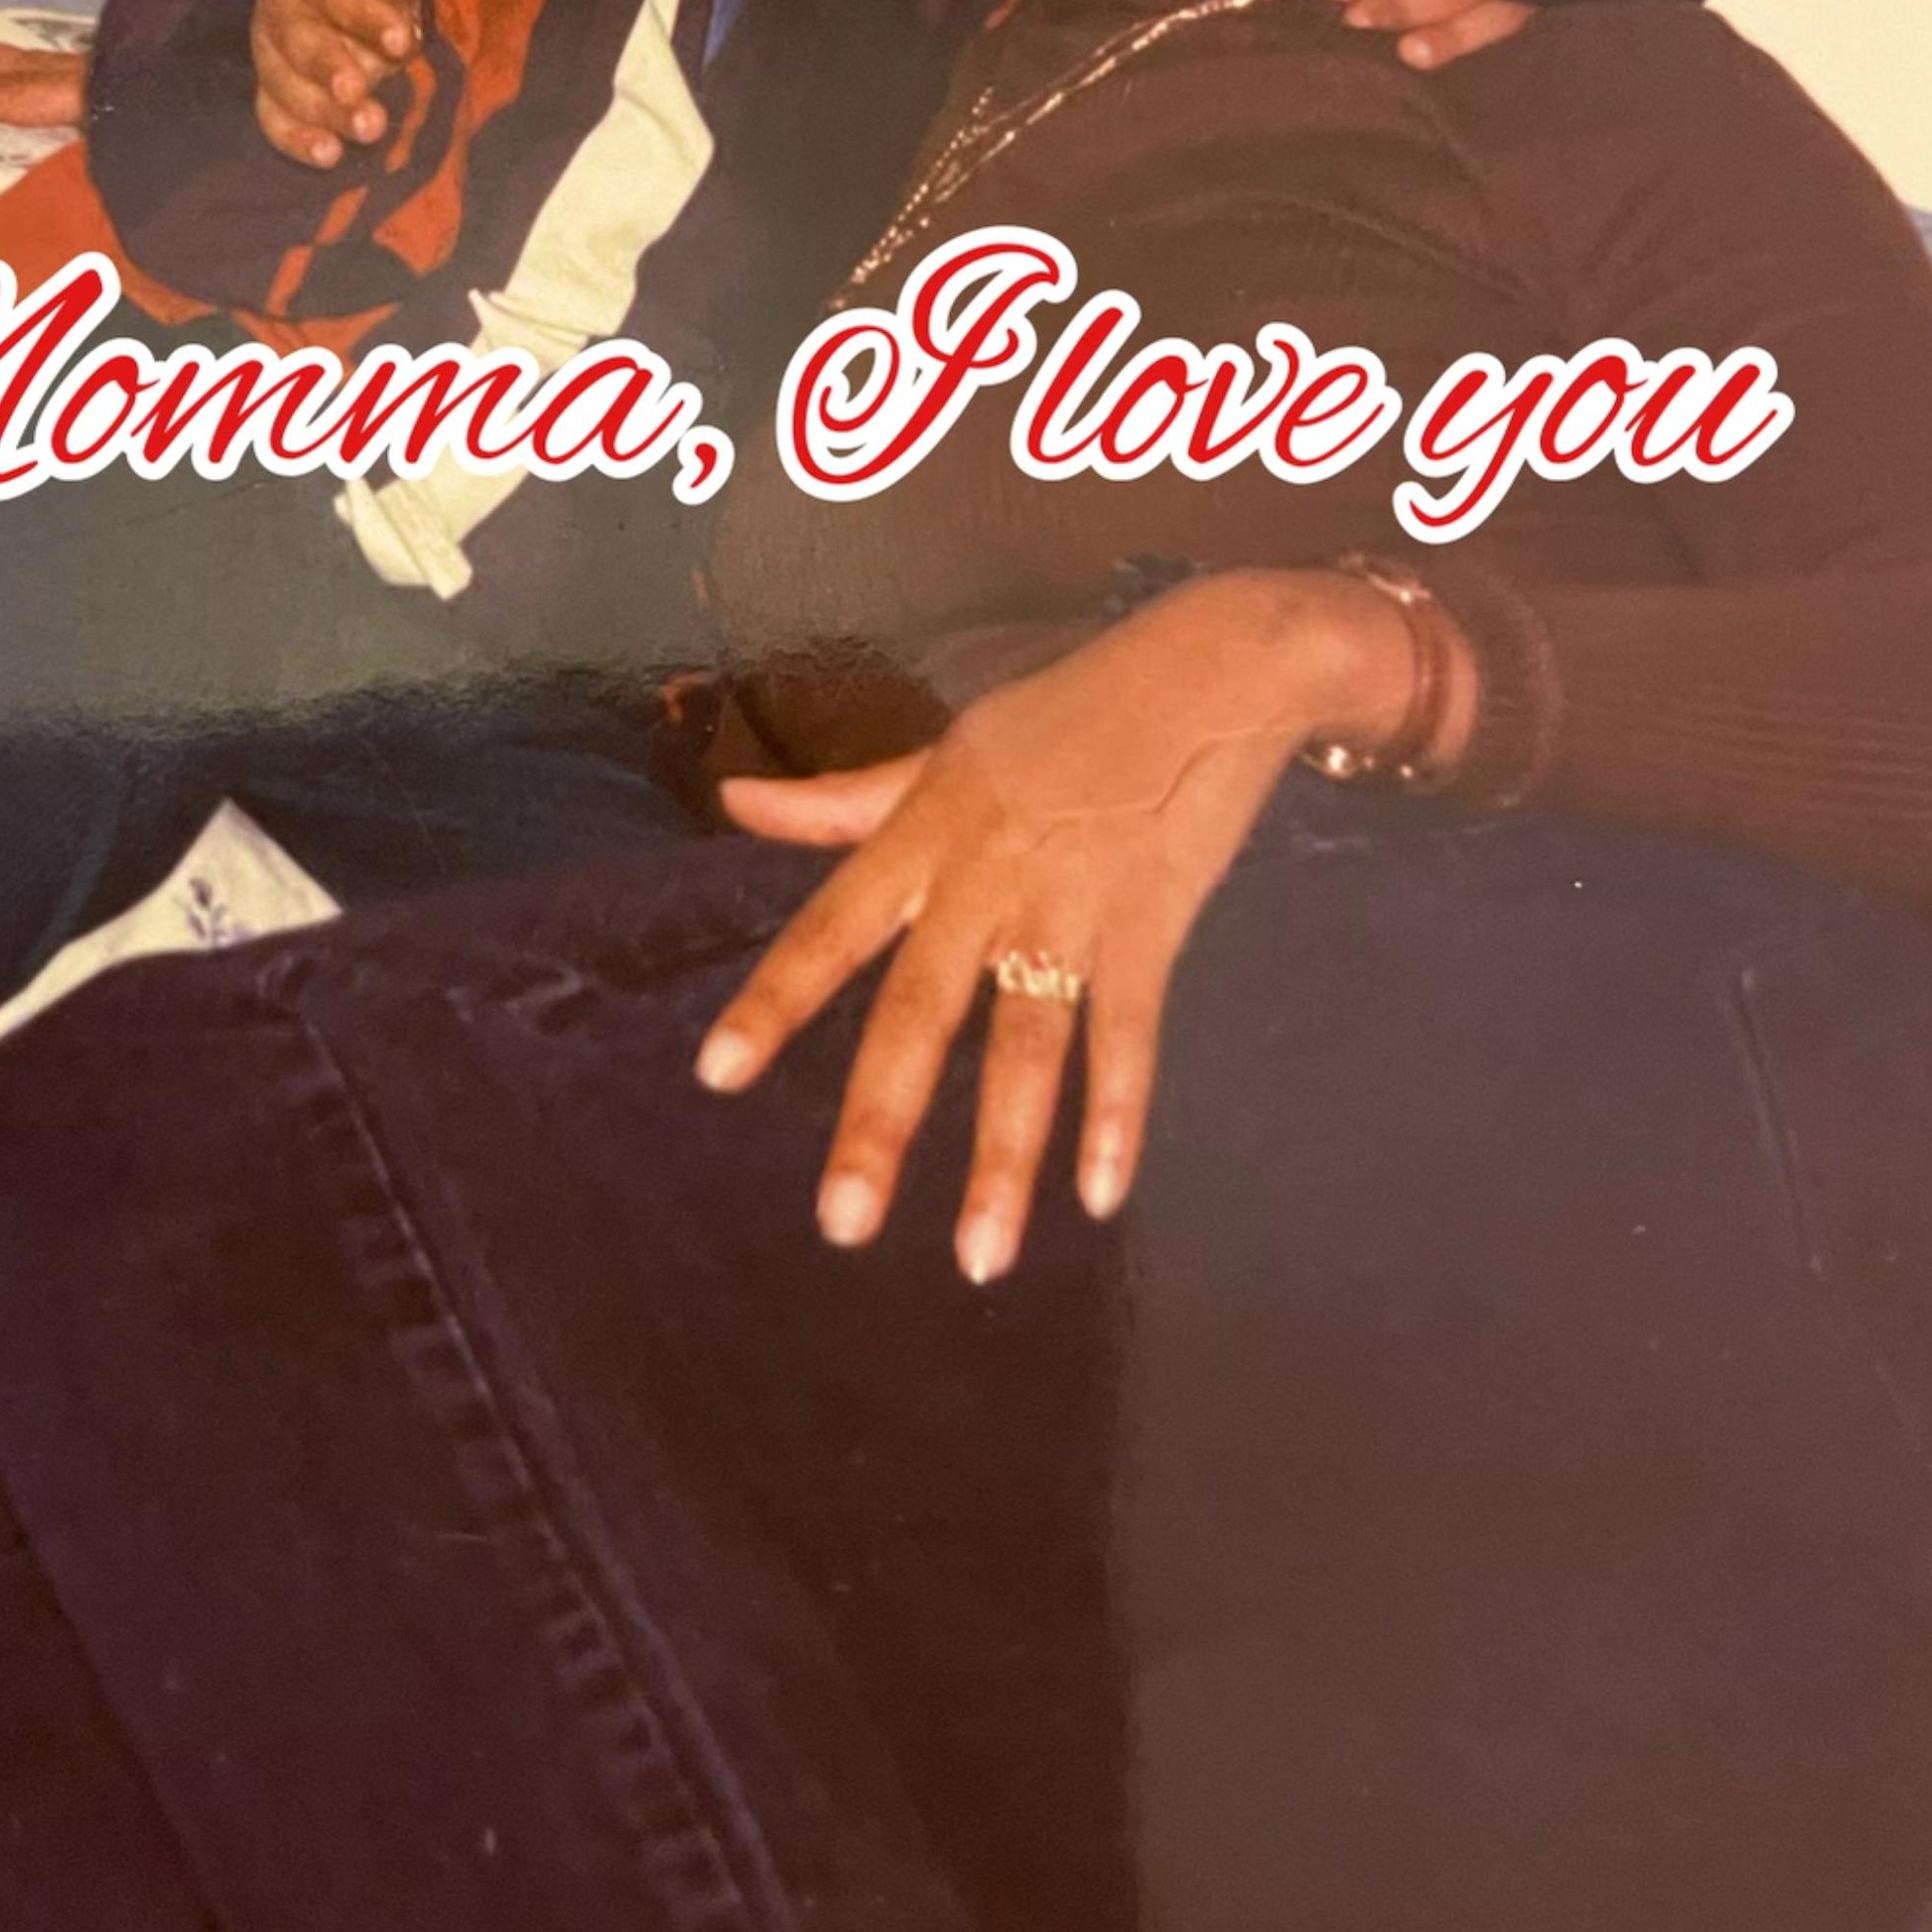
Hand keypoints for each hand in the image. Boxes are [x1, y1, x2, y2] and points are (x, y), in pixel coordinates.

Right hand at [249, 0, 437, 168]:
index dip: (365, 15)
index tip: (403, 39)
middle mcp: (281, 5)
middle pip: (300, 41)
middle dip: (331, 69)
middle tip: (360, 94)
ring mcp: (273, 51)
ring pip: (286, 85)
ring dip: (324, 113)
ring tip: (367, 130)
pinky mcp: (276, 88)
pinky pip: (274, 117)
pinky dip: (297, 140)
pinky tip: (330, 156)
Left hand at [702, 571, 1465, 1281]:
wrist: (1214, 672)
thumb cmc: (1071, 711)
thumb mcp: (949, 748)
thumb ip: (846, 800)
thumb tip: (733, 804)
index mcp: (929, 828)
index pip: (833, 924)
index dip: (776, 999)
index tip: (717, 1075)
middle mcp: (987, 876)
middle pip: (921, 1011)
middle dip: (880, 1122)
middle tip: (842, 1226)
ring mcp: (1072, 907)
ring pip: (1027, 1047)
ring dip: (1004, 1158)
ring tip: (977, 1259)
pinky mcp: (1152, 927)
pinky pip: (1129, 1037)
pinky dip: (1116, 1117)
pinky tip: (1099, 1196)